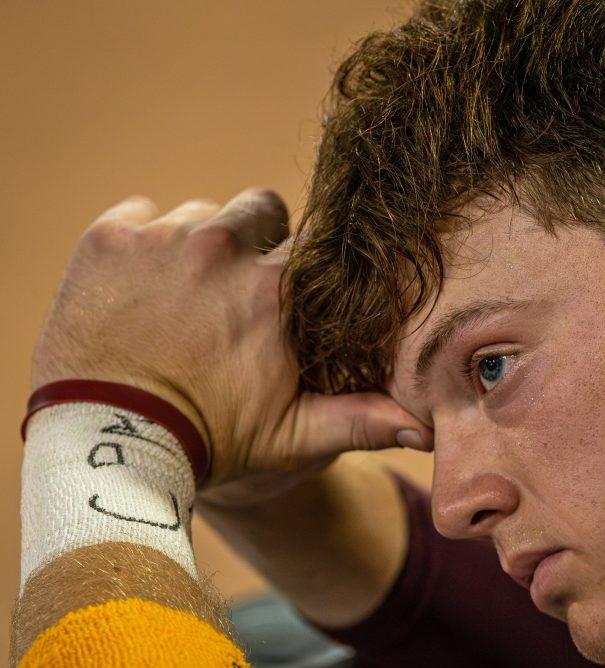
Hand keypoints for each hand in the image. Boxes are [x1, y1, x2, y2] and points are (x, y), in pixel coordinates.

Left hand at [31, 190, 430, 488]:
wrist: (107, 445)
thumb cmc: (208, 442)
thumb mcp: (293, 437)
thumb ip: (361, 421)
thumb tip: (423, 429)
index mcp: (277, 288)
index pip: (311, 244)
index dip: (300, 269)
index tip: (287, 296)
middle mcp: (223, 248)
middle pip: (259, 211)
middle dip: (255, 244)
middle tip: (234, 293)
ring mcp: (161, 238)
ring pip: (199, 213)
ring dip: (197, 245)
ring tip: (181, 297)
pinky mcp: (108, 237)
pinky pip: (140, 213)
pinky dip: (142, 243)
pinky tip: (140, 288)